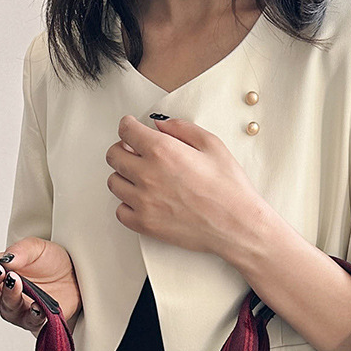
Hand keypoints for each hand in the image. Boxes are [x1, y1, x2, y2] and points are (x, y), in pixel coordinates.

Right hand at [0, 236, 81, 335]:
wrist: (77, 274)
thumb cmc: (51, 260)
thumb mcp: (35, 246)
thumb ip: (19, 251)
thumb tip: (6, 260)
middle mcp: (3, 293)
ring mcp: (19, 308)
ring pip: (6, 308)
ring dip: (10, 296)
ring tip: (17, 283)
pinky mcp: (36, 319)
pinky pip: (31, 321)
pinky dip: (33, 314)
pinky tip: (36, 306)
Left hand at [105, 114, 268, 257]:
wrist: (236, 225)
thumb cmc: (228, 188)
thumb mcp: (212, 144)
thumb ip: (181, 129)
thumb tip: (159, 126)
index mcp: (162, 151)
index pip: (125, 130)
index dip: (129, 127)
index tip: (133, 130)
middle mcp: (147, 175)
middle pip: (113, 155)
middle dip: (123, 149)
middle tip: (136, 153)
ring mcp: (143, 202)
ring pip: (114, 183)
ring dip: (124, 176)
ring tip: (142, 179)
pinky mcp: (145, 225)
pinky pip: (120, 211)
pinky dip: (127, 204)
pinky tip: (143, 201)